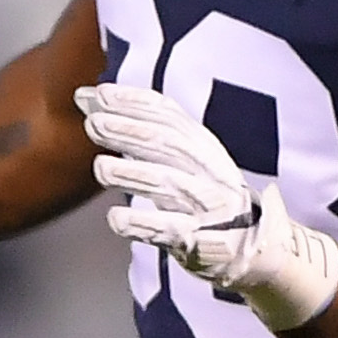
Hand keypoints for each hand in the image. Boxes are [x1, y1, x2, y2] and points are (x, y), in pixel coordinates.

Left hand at [78, 83, 337, 329]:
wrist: (251, 243)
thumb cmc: (200, 192)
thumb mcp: (177, 156)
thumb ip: (133, 128)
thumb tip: (86, 97)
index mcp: (200, 143)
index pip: (168, 115)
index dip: (135, 102)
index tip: (100, 94)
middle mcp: (206, 168)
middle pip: (168, 145)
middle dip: (131, 132)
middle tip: (93, 123)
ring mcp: (205, 204)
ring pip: (169, 184)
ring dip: (134, 174)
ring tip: (101, 167)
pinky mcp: (197, 239)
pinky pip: (169, 230)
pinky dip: (143, 224)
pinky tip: (116, 218)